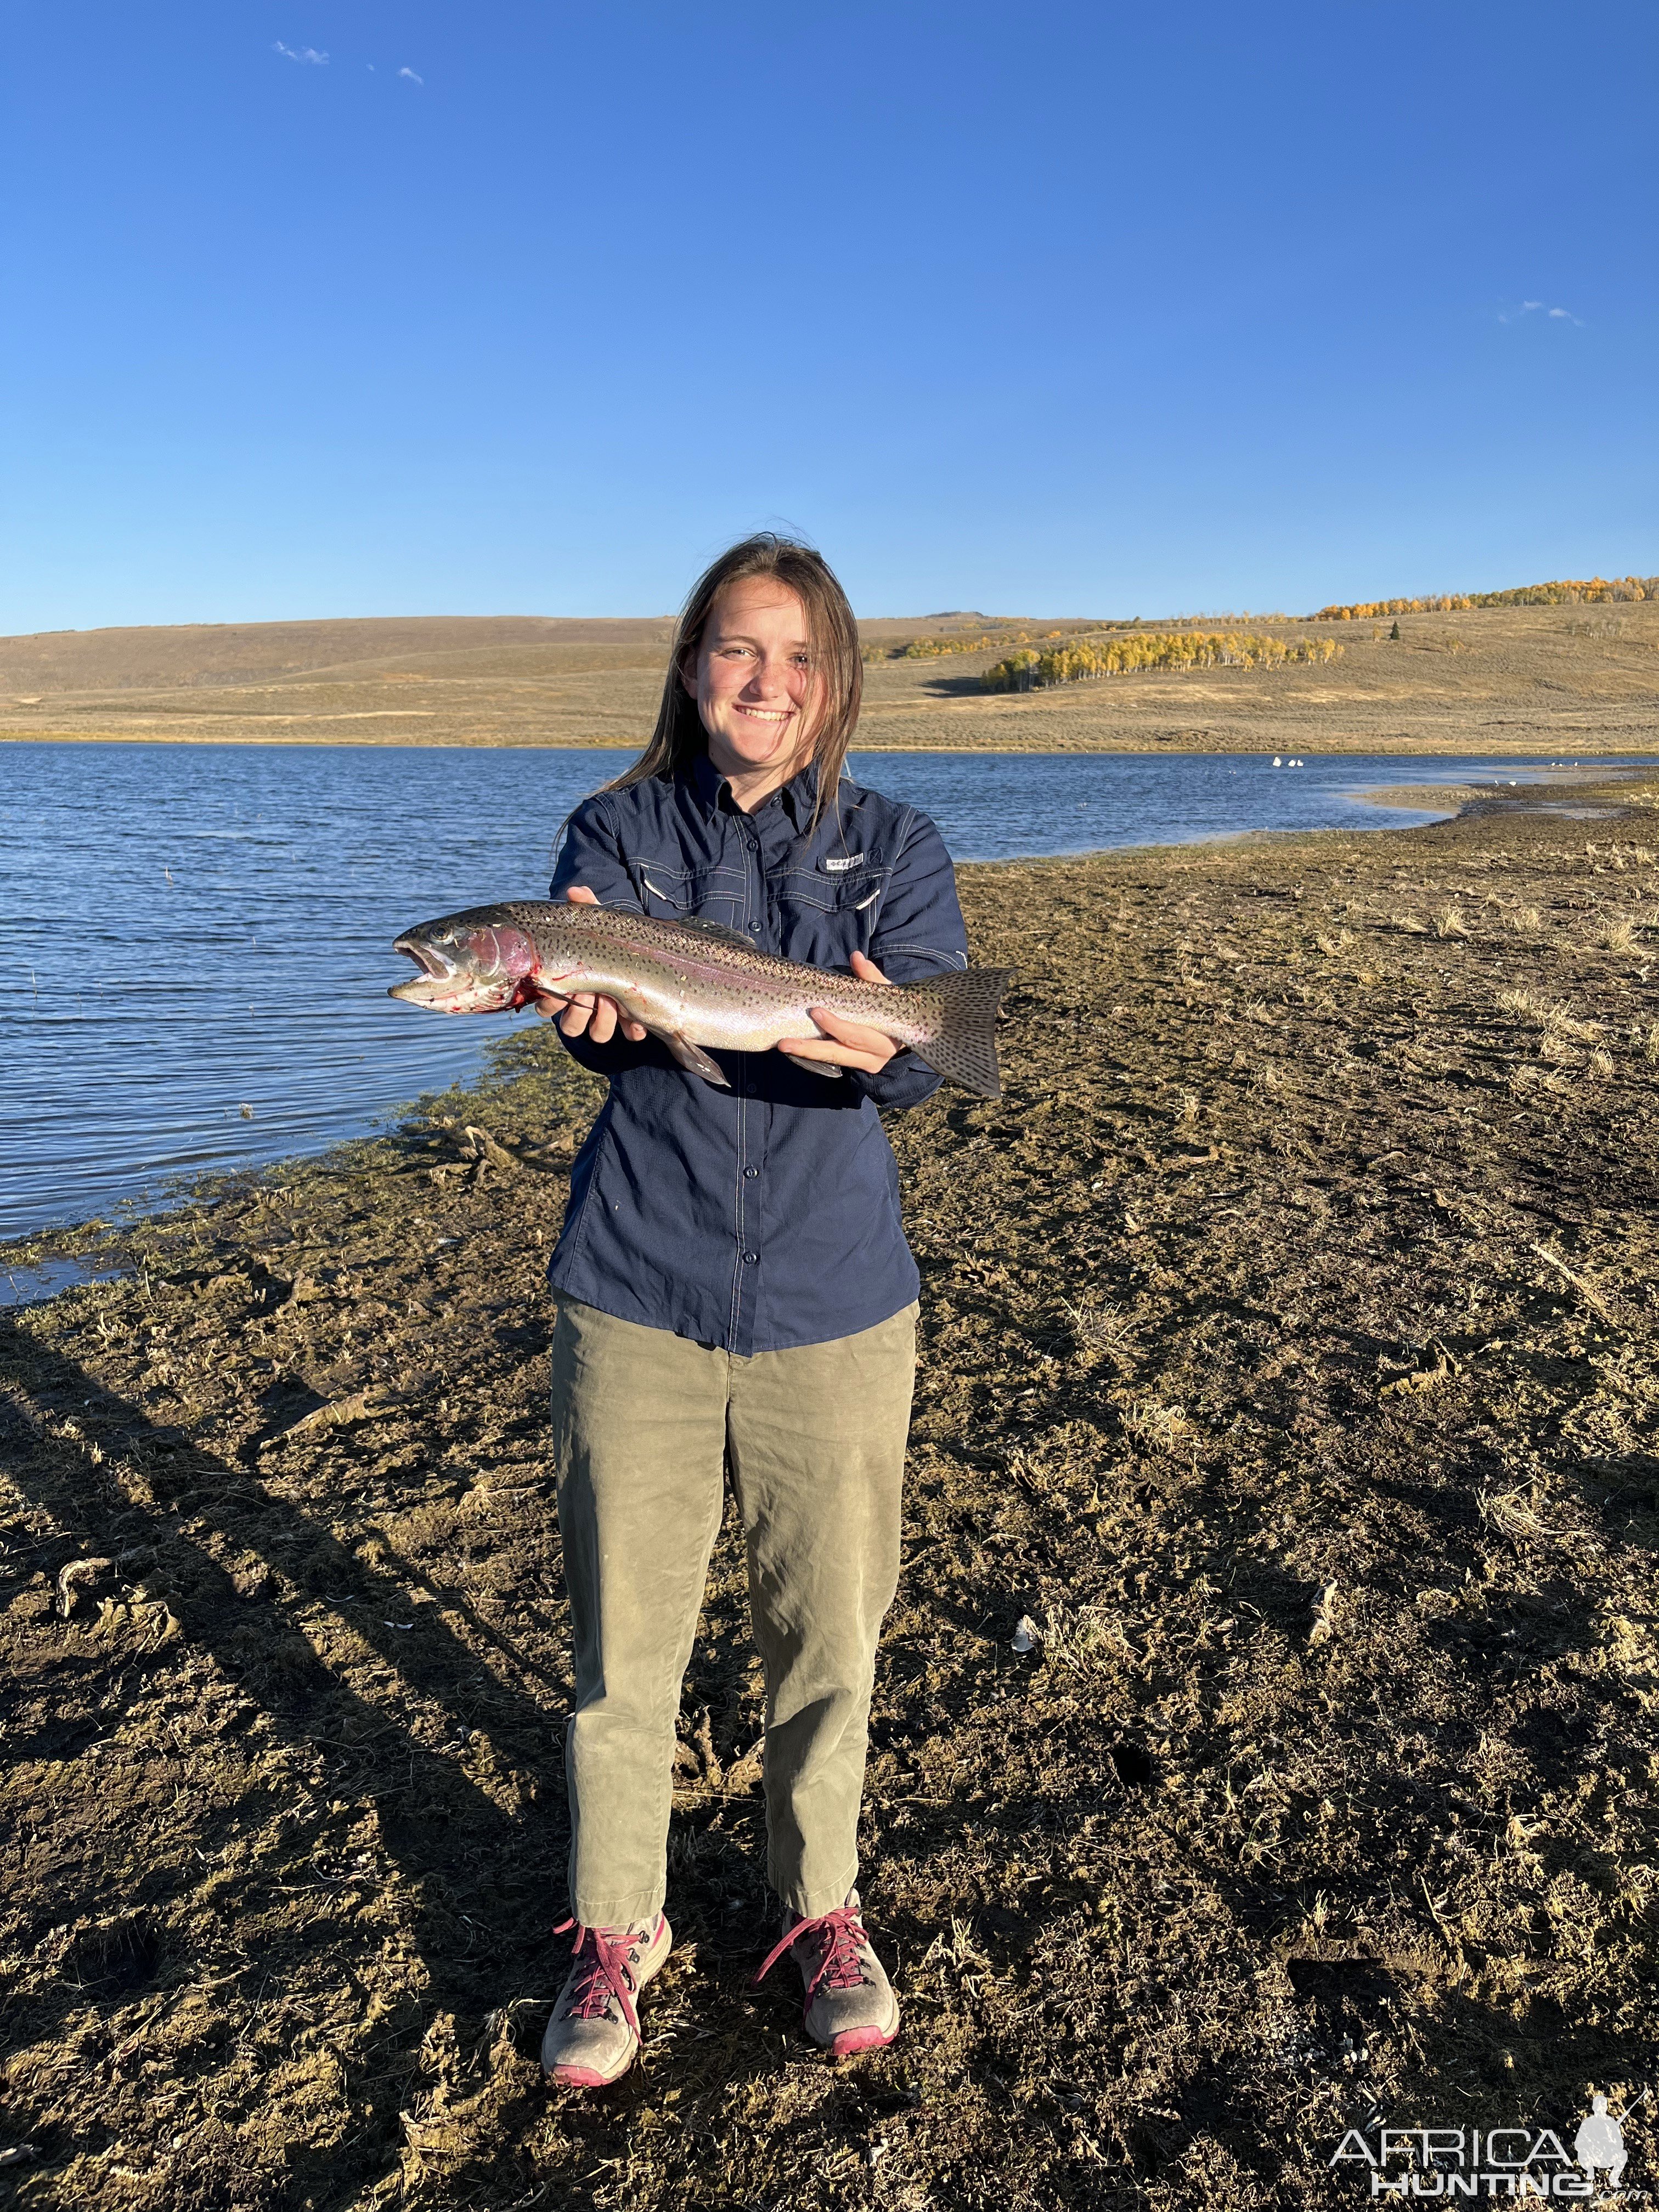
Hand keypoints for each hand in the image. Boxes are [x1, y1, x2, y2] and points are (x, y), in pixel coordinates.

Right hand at [528, 885, 647, 1043]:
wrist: (643, 950)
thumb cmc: (608, 938)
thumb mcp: (598, 922)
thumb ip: (585, 907)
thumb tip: (576, 891)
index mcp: (568, 985)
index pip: (546, 1006)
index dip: (552, 1002)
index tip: (566, 986)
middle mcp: (583, 1006)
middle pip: (570, 1026)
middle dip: (581, 1012)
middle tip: (592, 992)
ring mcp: (607, 1017)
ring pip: (596, 1034)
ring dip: (605, 1020)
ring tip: (616, 1001)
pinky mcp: (631, 1023)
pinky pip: (628, 1035)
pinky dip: (633, 1027)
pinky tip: (637, 1015)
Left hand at [776, 950, 898, 1075]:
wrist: (907, 1030)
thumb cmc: (891, 1007)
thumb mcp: (884, 992)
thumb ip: (870, 976)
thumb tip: (856, 956)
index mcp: (885, 1038)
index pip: (855, 1034)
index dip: (835, 1025)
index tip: (815, 1012)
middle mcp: (876, 1056)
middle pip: (839, 1053)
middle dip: (813, 1047)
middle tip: (787, 1041)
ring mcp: (866, 1064)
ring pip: (833, 1059)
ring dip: (807, 1053)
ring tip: (783, 1046)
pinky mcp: (857, 1066)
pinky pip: (832, 1060)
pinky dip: (813, 1054)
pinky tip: (794, 1047)